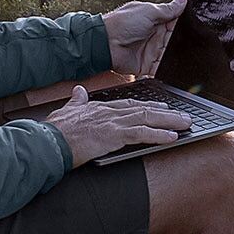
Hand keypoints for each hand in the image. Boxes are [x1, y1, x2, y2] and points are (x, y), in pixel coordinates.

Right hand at [43, 85, 192, 165]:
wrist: (47, 143)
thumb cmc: (54, 132)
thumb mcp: (66, 112)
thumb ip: (76, 101)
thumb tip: (79, 91)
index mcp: (100, 108)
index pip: (130, 104)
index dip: (149, 106)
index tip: (163, 108)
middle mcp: (109, 112)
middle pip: (144, 109)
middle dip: (166, 113)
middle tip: (184, 115)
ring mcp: (112, 123)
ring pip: (147, 119)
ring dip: (170, 122)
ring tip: (186, 124)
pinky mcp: (113, 135)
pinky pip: (141, 134)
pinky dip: (158, 135)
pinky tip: (172, 137)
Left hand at [101, 0, 186, 76]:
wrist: (106, 45)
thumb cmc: (120, 24)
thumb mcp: (148, 11)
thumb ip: (168, 9)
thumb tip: (182, 0)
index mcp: (154, 20)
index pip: (175, 22)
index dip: (183, 23)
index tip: (193, 24)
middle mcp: (153, 35)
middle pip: (175, 39)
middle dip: (180, 40)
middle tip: (183, 40)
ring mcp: (151, 51)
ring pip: (171, 54)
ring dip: (174, 55)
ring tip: (176, 52)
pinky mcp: (148, 65)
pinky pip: (161, 69)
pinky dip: (167, 70)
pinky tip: (171, 66)